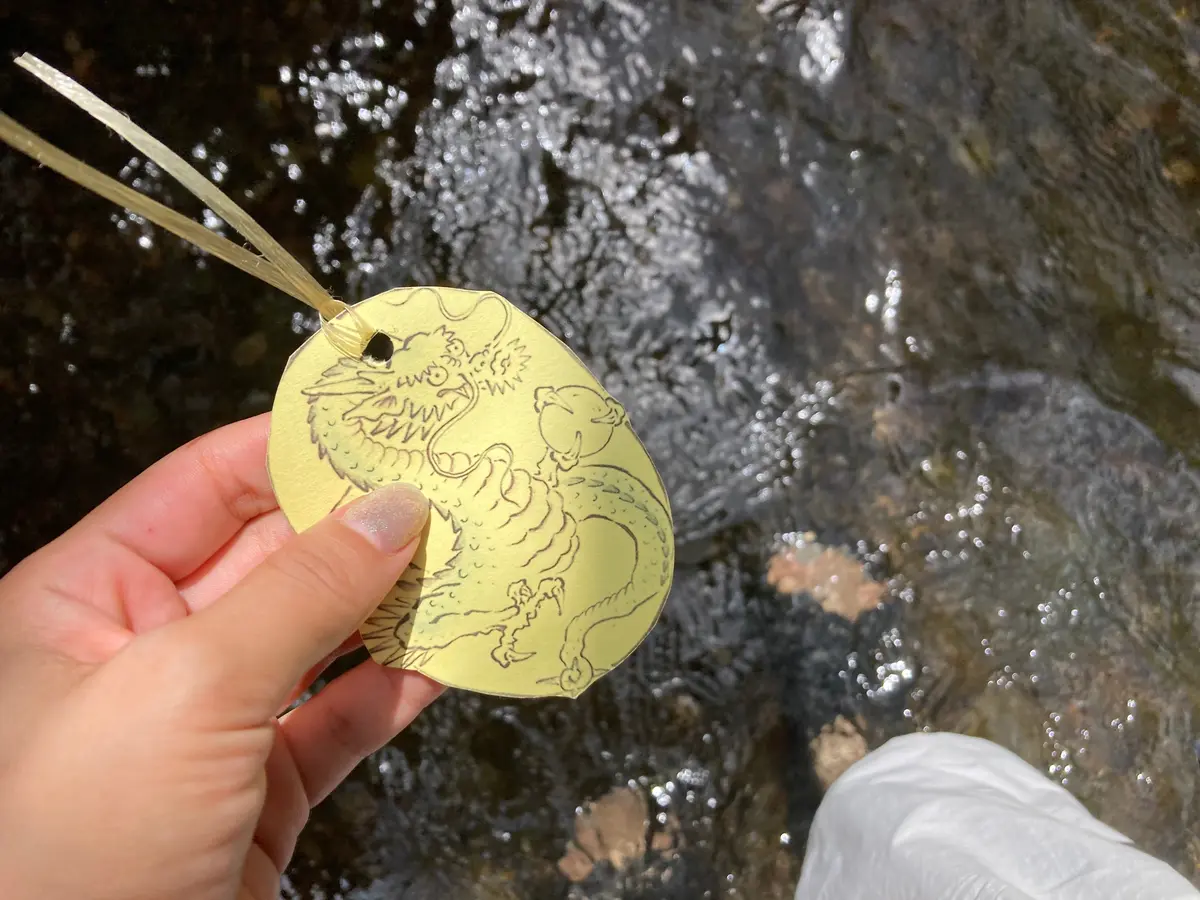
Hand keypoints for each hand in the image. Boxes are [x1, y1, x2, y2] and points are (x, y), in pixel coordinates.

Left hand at [0, 413, 441, 899]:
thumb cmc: (72, 850)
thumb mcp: (186, 687)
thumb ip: (299, 591)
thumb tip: (391, 509)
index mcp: (84, 603)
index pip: (199, 489)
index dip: (288, 447)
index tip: (375, 419)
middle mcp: (144, 653)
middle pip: (271, 557)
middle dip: (357, 523)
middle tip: (445, 485)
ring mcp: (208, 725)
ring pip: (317, 637)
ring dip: (391, 602)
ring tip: (465, 556)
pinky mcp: (261, 790)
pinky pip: (340, 716)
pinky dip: (397, 685)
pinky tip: (449, 652)